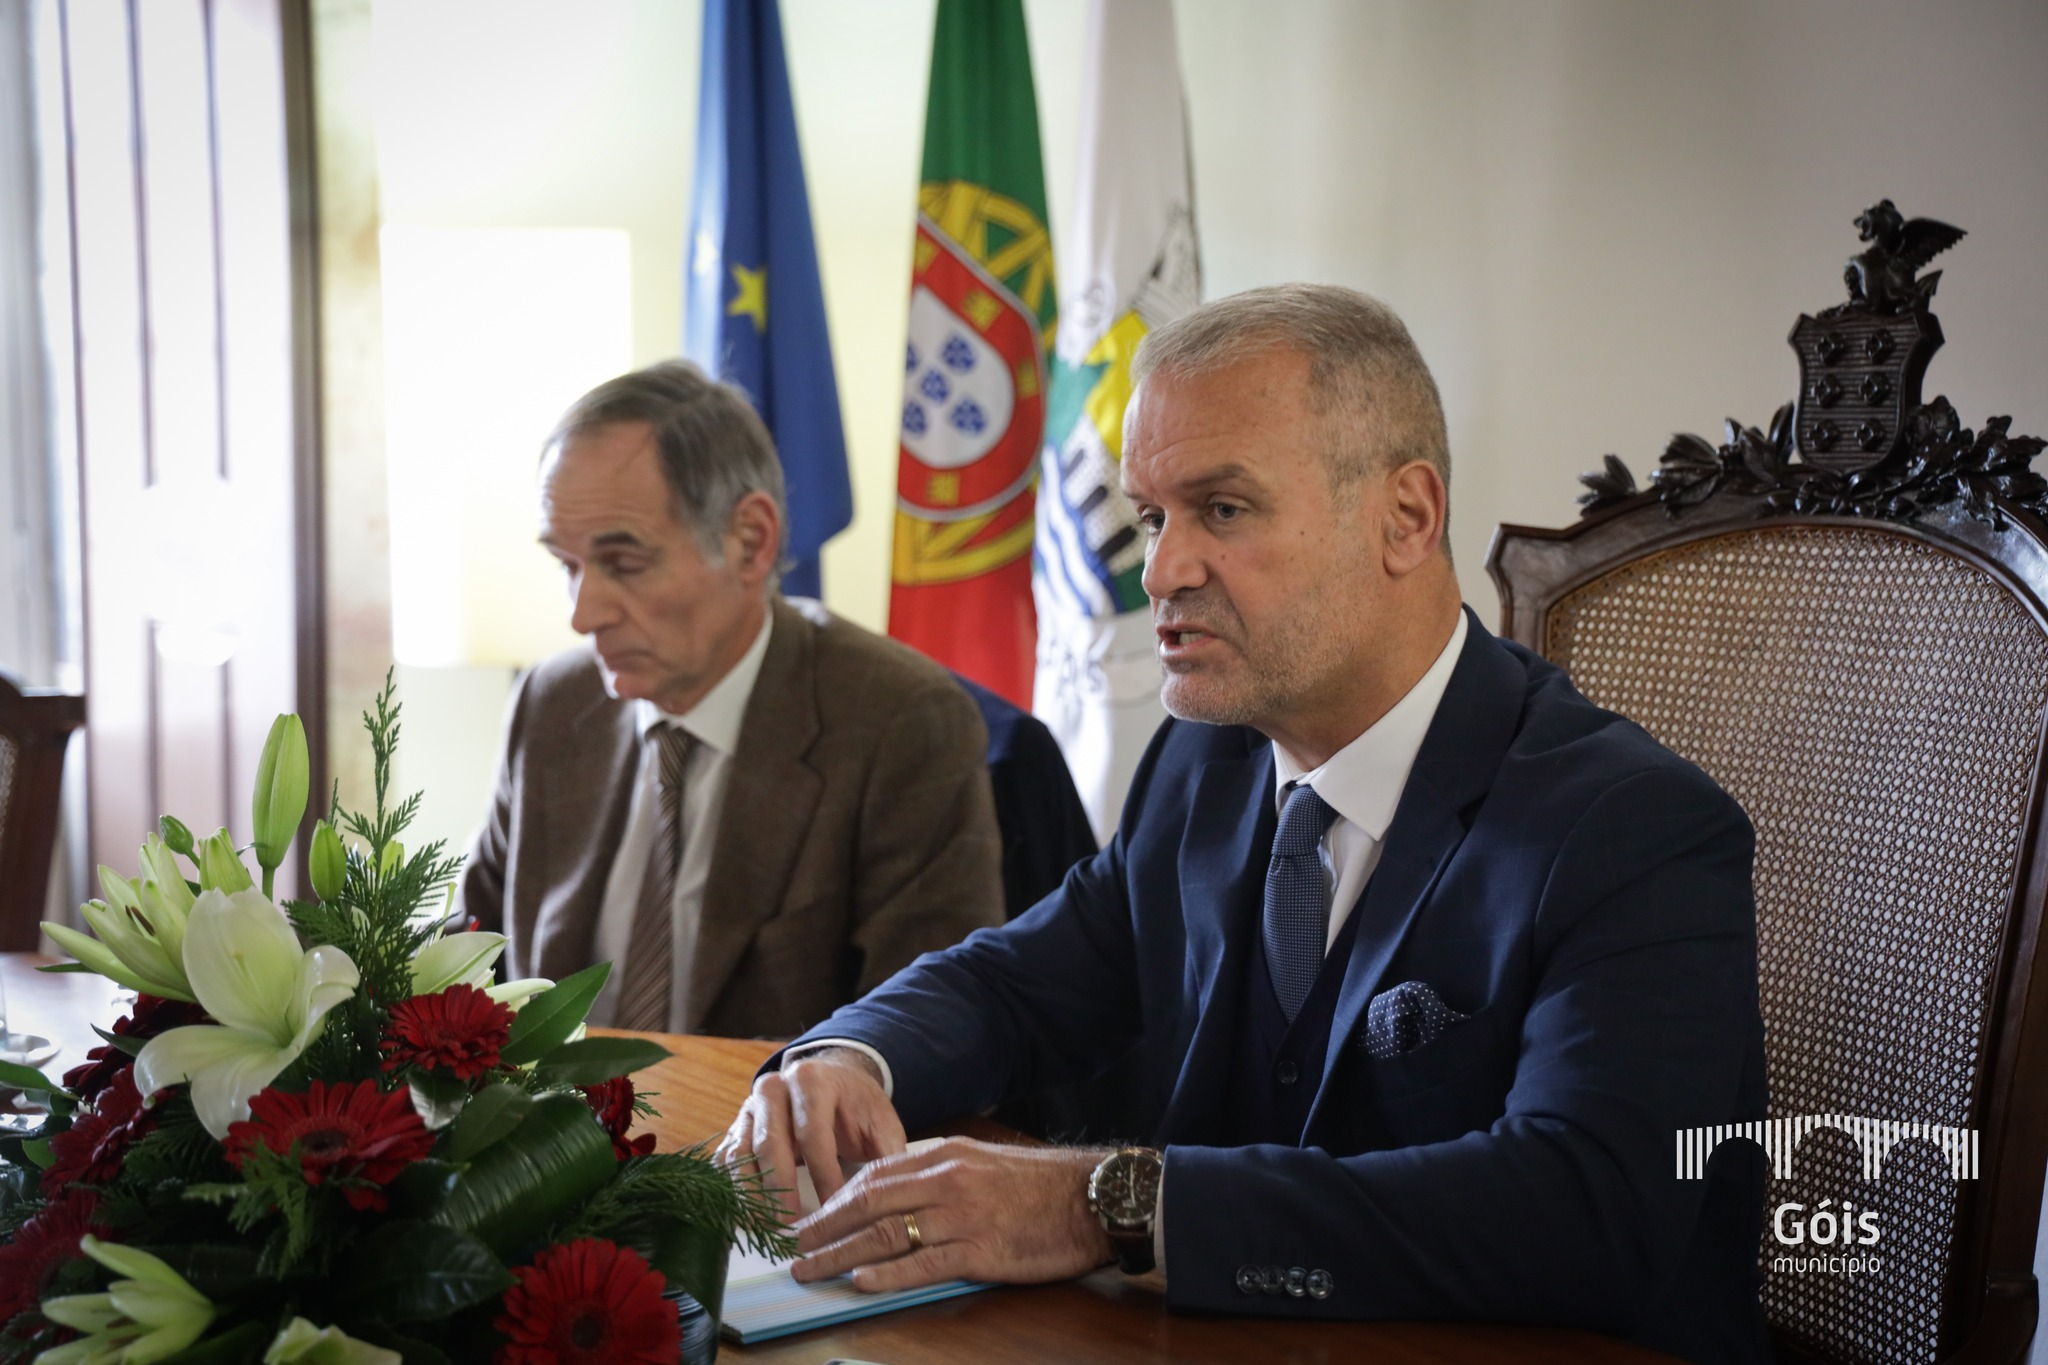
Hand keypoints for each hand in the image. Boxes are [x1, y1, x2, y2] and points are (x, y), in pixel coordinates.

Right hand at [715, 1047, 905, 1221]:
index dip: (823, 1174)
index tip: (834, 1210)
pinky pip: (727, 1161)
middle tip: (791, 1227)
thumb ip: (888, 1153)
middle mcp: (773, 1088)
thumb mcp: (881, 1121)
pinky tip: (749, 1217)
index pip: (813, 1133)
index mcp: (812, 1080)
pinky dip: (735, 1190)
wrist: (831, 1080)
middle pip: (770, 1142)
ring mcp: (749, 1108)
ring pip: (742, 1153)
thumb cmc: (857, 1106)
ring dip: (752, 1194)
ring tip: (766, 1228)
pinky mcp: (736, 1128)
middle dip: (780, 1189)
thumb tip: (893, 1196)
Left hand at [791, 1137, 1113, 1291]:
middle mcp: (946, 1181)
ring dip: (840, 1253)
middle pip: (868, 1203)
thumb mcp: (981, 1163)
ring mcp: (962, 1216)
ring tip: (811, 1269)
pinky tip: (862, 1280)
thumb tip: (894, 1194)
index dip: (834, 1198)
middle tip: (793, 1246)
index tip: (809, 1217)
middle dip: (824, 1225)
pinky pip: (924, 1262)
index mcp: (943, 1157)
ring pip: (886, 1234)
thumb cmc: (1038, 1185)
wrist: (1091, 1198)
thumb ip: (938, 1175)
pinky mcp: (981, 1250)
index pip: (872, 1176)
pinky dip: (889, 1272)